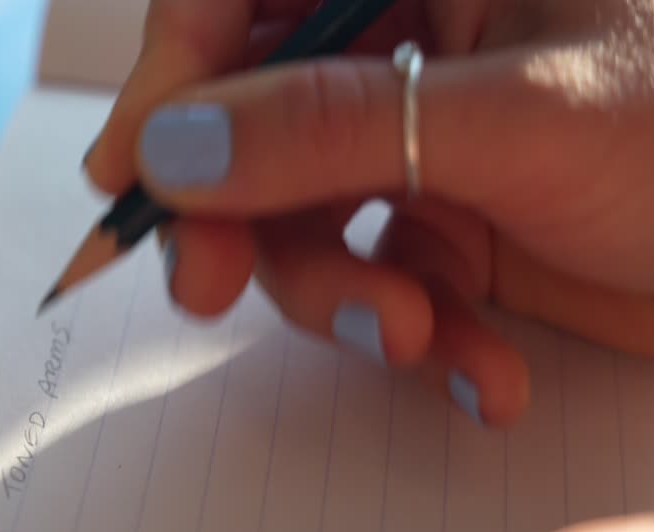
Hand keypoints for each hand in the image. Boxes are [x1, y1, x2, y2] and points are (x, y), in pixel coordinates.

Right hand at [84, 0, 653, 427]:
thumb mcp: (522, 119)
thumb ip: (333, 128)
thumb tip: (171, 149)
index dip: (172, 75)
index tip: (131, 175)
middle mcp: (410, 39)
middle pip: (248, 121)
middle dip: (243, 218)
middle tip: (217, 291)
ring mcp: (421, 139)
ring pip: (300, 217)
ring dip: (342, 295)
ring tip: (420, 336)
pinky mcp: (448, 226)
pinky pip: (375, 279)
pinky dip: (418, 335)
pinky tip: (487, 370)